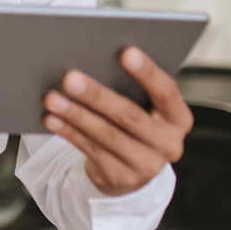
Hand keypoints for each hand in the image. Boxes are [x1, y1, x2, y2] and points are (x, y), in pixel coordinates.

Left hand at [41, 47, 192, 195]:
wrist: (131, 170)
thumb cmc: (134, 124)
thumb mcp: (146, 108)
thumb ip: (132, 89)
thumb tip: (94, 59)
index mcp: (178, 119)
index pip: (166, 92)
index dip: (148, 73)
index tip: (126, 52)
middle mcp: (168, 144)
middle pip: (130, 116)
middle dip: (97, 96)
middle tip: (70, 78)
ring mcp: (146, 165)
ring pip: (107, 135)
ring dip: (76, 115)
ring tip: (52, 98)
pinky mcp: (120, 177)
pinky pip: (90, 150)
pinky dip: (69, 132)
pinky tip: (52, 118)